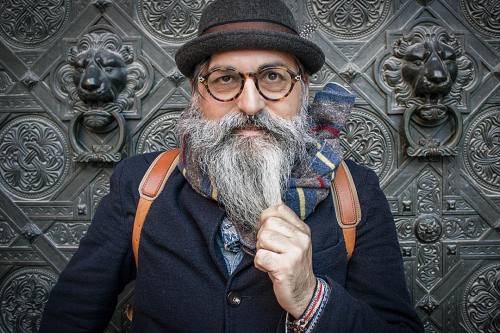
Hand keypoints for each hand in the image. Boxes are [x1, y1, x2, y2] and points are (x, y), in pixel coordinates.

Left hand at [254, 203, 315, 318]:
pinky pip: (260, 256)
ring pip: (262, 238)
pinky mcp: (285, 267)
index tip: (269, 232)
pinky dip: (260, 264)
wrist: (304, 292)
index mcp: (302, 229)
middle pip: (268, 223)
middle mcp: (301, 238)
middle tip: (271, 250)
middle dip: (262, 237)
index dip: (266, 218)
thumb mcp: (293, 242)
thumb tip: (264, 211)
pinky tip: (269, 268)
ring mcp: (295, 252)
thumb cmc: (292, 265)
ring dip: (261, 251)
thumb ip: (282, 226)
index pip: (279, 208)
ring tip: (271, 259)